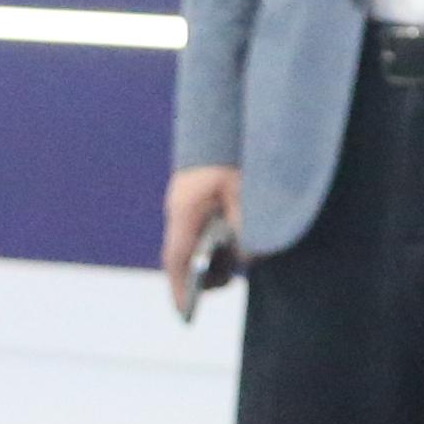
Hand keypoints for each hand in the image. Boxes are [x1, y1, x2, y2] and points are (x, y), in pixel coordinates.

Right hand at [161, 164, 242, 318]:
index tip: (185, 312)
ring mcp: (186, 195)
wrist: (228, 110)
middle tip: (217, 287)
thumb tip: (247, 256)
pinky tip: (231, 236)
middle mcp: (179, 204)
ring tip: (229, 264)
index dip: (181, 288)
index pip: (177, 259)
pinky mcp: (197, 186)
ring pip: (192, 234)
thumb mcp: (245, 191)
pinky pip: (200, 219)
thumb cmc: (235, 151)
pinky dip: (212, 234)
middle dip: (199, 272)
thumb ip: (245, 225)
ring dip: (207, 252)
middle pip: (182, 250)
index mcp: (186, 210)